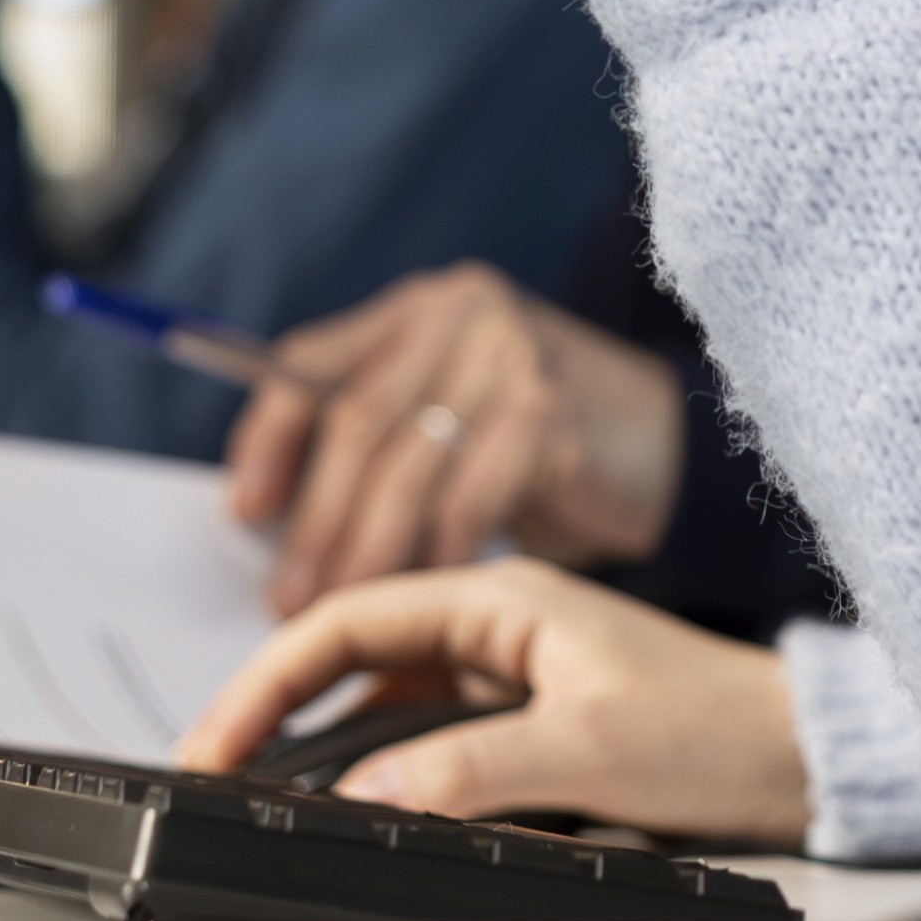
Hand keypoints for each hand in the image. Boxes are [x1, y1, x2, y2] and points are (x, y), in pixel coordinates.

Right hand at [176, 560, 811, 844]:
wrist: (806, 764)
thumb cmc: (722, 731)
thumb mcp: (590, 750)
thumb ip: (469, 773)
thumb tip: (364, 803)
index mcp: (504, 601)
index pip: (350, 622)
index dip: (268, 680)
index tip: (216, 743)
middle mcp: (496, 634)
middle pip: (350, 663)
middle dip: (273, 716)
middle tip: (212, 780)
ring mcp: (507, 686)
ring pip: (383, 713)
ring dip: (322, 754)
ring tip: (260, 804)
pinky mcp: (525, 737)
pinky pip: (426, 754)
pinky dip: (380, 784)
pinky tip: (352, 821)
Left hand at [227, 262, 687, 611]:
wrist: (678, 443)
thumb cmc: (546, 447)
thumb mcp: (455, 420)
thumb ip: (381, 445)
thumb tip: (274, 528)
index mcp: (418, 311)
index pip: (310, 362)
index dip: (268, 438)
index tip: (242, 513)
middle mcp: (459, 316)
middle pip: (356, 422)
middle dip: (313, 520)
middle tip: (286, 599)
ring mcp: (508, 357)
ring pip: (408, 466)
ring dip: (364, 551)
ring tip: (337, 609)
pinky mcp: (548, 413)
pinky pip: (470, 498)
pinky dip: (439, 557)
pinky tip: (425, 597)